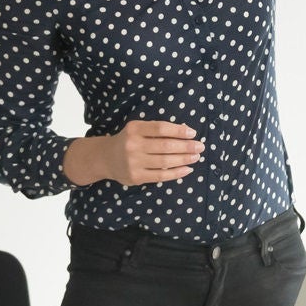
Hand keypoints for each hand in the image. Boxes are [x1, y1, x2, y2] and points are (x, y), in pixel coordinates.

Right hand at [65, 121, 202, 187]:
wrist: (105, 158)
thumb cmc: (128, 141)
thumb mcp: (137, 129)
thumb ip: (156, 130)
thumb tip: (185, 130)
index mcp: (134, 129)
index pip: (160, 128)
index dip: (178, 130)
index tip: (192, 133)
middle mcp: (132, 145)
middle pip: (165, 146)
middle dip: (186, 146)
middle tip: (200, 146)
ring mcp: (133, 162)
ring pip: (165, 161)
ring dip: (184, 159)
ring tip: (196, 157)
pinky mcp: (136, 177)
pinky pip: (161, 175)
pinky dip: (176, 173)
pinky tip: (187, 169)